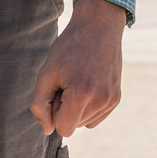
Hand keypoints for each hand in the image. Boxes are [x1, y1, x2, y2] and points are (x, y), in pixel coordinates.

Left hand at [29, 0, 125, 136]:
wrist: (99, 26)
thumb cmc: (69, 48)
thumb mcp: (46, 72)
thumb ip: (40, 104)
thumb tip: (47, 130)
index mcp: (81, 93)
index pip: (63, 129)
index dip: (54, 113)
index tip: (57, 90)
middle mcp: (100, 100)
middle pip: (74, 126)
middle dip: (65, 109)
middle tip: (68, 80)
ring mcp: (111, 99)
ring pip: (84, 123)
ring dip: (77, 107)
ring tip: (79, 79)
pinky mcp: (116, 98)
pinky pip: (95, 117)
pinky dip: (88, 107)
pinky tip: (88, 84)